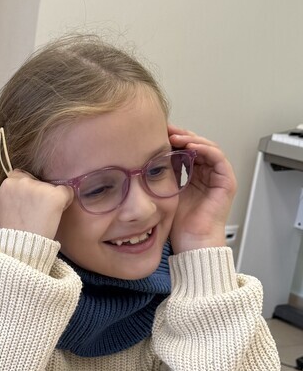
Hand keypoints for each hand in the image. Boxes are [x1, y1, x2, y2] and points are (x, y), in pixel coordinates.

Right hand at [0, 169, 73, 239]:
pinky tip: (53, 214)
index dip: (27, 190)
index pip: (22, 176)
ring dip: (50, 198)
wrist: (21, 248)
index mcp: (8, 183)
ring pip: (52, 186)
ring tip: (41, 216)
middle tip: (33, 212)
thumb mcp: (7, 205)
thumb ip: (16, 192)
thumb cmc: (15, 230)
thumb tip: (32, 186)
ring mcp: (39, 187)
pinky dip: (65, 202)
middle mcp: (22, 181)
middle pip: (38, 180)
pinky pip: (67, 192)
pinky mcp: (54, 195)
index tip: (25, 205)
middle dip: (39, 193)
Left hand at [167, 125, 235, 252]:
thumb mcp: (165, 191)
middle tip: (165, 129)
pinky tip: (190, 147)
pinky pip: (218, 158)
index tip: (156, 133)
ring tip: (175, 136)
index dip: (173, 140)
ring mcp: (218, 177)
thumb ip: (161, 174)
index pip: (185, 150)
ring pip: (208, 147)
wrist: (192, 241)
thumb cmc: (178, 223)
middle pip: (197, 145)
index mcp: (194, 175)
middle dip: (181, 135)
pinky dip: (205, 150)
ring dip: (192, 139)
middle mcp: (207, 174)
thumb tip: (144, 158)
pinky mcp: (226, 182)